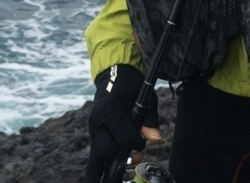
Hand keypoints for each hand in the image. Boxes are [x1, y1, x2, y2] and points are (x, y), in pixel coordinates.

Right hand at [84, 64, 159, 182]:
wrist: (113, 76)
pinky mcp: (95, 134)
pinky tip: (106, 176)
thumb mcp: (146, 98)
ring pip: (95, 157)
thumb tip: (155, 139)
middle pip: (105, 152)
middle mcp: (99, 123)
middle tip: (132, 155)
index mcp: (113, 113)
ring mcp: (94, 130)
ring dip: (106, 166)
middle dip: (119, 157)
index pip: (124, 138)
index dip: (136, 144)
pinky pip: (96, 153)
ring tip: (115, 174)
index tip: (142, 141)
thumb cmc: (132, 87)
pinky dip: (103, 163)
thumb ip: (150, 120)